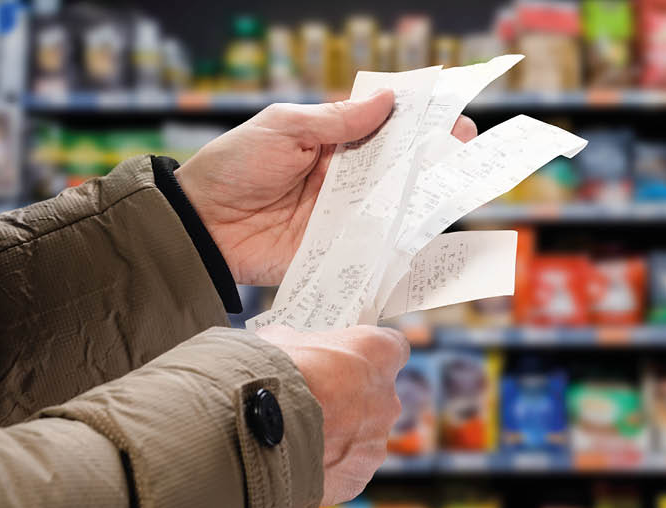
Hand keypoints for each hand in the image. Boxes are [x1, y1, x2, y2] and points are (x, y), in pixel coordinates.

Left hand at [176, 90, 477, 284]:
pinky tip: (429, 235)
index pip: (384, 127)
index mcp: (332, 140)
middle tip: (465, 149)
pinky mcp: (337, 250)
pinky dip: (401, 243)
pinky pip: (375, 246)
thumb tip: (387, 100)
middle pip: (399, 167)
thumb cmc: (232, 167)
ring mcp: (343, 215)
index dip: (419, 121)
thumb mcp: (283, 128)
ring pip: (395, 206)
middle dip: (434, 157)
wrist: (200, 225)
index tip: (452, 115)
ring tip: (457, 188)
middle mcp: (344, 178)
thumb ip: (336, 120)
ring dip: (425, 198)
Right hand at [256, 324, 408, 505]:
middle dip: (350, 399)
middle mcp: (387, 398)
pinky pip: (346, 469)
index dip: (369, 355)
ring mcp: (375, 441)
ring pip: (362, 436)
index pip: (392, 348)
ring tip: (299, 435)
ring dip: (338, 435)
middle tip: (316, 400)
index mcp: (377, 354)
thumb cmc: (272, 374)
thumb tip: (289, 348)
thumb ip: (300, 344)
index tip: (349, 359)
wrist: (253, 429)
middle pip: (377, 397)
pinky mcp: (358, 476)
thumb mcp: (281, 341)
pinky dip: (327, 466)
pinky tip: (298, 460)